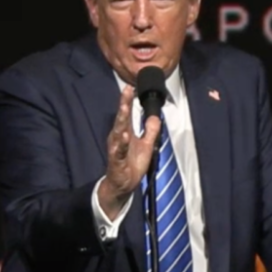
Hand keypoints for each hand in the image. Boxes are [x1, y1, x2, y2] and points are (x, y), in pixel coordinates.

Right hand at [98, 85, 160, 218]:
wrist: (123, 185)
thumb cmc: (132, 164)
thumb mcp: (146, 145)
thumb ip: (150, 131)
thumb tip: (154, 117)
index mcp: (124, 133)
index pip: (126, 114)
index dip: (128, 101)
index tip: (130, 87)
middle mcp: (118, 138)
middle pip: (121, 119)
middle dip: (123, 104)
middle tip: (126, 91)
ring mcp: (116, 149)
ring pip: (118, 132)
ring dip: (121, 120)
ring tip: (124, 108)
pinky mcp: (117, 161)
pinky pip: (119, 151)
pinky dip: (121, 144)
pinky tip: (125, 135)